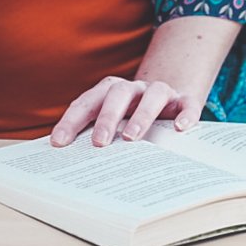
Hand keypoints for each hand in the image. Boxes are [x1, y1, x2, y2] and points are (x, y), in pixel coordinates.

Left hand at [49, 76, 205, 147]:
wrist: (168, 97)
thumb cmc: (132, 115)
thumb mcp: (113, 122)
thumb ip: (95, 132)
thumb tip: (67, 157)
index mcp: (110, 92)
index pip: (87, 102)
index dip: (72, 120)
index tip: (59, 142)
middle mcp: (134, 88)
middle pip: (117, 94)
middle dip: (106, 117)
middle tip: (98, 143)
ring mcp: (160, 92)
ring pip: (152, 95)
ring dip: (141, 116)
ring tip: (132, 138)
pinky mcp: (184, 100)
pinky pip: (187, 103)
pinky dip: (184, 114)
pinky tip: (180, 128)